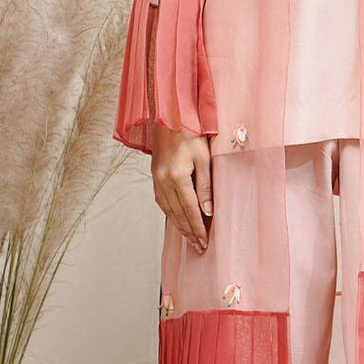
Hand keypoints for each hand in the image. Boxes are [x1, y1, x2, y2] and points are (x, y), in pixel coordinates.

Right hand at [151, 125, 213, 253]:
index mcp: (177, 177)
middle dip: (189, 232)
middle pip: (177, 214)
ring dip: (179, 226)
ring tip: (189, 239)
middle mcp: (163, 182)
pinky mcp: (155, 177)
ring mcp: (156, 180)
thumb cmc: (190, 133)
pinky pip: (162, 202)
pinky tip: (177, 220)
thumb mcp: (204, 158)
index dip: (198, 228)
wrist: (169, 117)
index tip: (204, 242)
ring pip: (168, 211)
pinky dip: (170, 215)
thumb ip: (206, 185)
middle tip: (198, 247)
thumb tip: (208, 210)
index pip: (190, 210)